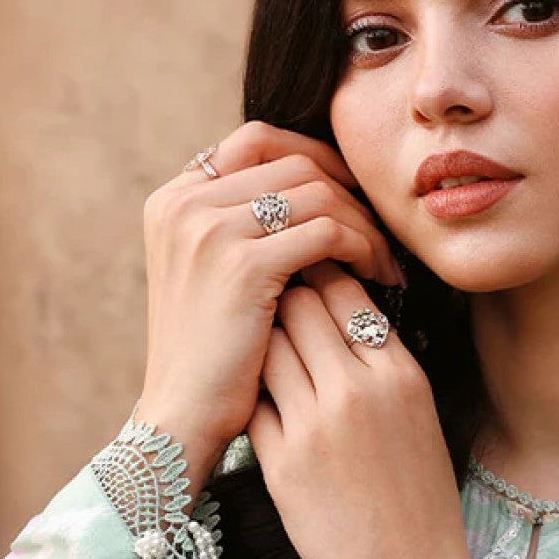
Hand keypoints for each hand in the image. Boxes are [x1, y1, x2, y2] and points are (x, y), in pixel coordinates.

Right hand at [135, 119, 405, 470]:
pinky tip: (374, 276)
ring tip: (384, 262)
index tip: (355, 196)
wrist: (182, 417)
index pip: (258, 141)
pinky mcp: (241, 266)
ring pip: (316, 193)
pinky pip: (325, 233)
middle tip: (381, 232)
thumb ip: (242, 228)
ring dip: (362, 224)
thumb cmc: (212, 358)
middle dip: (349, 192)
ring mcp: (208, 230)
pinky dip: (360, 247)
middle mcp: (184, 203)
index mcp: (174, 199)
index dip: (317, 160)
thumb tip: (311, 192)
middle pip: (294, 161)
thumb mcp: (212, 276)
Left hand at [247, 259, 476, 558]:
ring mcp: (318, 424)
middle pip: (301, 305)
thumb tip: (341, 324)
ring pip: (270, 346)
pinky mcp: (283, 461)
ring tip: (259, 356)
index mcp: (401, 374)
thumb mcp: (418, 420)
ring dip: (260, 345)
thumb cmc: (419, 505)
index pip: (346, 291)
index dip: (318, 281)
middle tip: (268, 311)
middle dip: (281, 300)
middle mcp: (360, 388)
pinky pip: (253, 401)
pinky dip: (252, 397)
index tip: (303, 287)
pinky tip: (256, 408)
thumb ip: (382, 369)